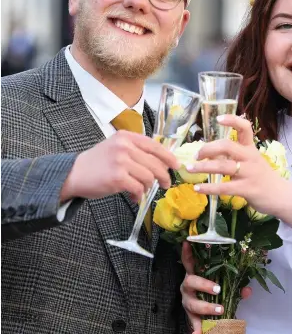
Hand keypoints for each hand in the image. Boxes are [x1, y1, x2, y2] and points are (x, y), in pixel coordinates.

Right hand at [60, 130, 178, 202]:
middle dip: (163, 177)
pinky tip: (134, 196)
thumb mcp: (116, 148)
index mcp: (126, 137)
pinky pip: (138, 188)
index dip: (168, 157)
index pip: (155, 146)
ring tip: (142, 190)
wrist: (74, 173)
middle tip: (166, 184)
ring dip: (149, 187)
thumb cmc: (98, 163)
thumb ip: (136, 151)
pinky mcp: (117, 177)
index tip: (176, 165)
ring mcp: (121, 161)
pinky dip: (139, 195)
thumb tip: (161, 163)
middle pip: (155, 163)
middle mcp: (124, 146)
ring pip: (149, 177)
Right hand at [181, 241, 251, 333]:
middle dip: (204, 285)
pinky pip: (192, 322)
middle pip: (190, 282)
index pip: (188, 262)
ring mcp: (187, 301)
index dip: (187, 252)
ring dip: (205, 306)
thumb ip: (235, 287)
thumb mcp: (225, 287)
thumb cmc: (214, 293)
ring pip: (192, 303)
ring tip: (220, 310)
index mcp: (195, 275)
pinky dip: (196, 328)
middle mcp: (188, 286)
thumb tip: (247, 290)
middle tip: (218, 289)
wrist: (206, 312)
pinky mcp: (189, 315)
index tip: (188, 242)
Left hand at [187, 115, 291, 228]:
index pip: (245, 128)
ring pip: (223, 166)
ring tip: (190, 169)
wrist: (281, 196)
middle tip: (196, 155)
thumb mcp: (252, 161)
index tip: (218, 119)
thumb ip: (235, 155)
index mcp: (251, 149)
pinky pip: (224, 187)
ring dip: (203, 167)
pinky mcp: (247, 189)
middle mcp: (250, 158)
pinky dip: (209, 188)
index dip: (232, 120)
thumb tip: (210, 152)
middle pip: (227, 146)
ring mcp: (249, 174)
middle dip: (208, 149)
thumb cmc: (262, 177)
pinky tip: (198, 188)